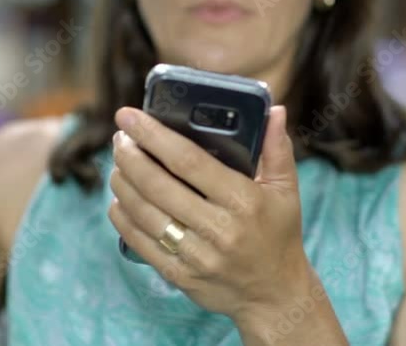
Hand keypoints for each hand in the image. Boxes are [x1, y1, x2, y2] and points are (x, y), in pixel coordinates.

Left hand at [108, 105, 311, 320]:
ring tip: (118, 164)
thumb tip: (273, 109)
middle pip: (158, 185)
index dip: (154, 135)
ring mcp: (196, 256)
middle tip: (120, 138)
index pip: (188, 160)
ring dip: (122, 184)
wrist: (274, 295)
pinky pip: (140, 243)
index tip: (129, 116)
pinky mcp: (180, 276)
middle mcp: (218, 229)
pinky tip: (119, 199)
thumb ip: (277, 148)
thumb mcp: (286, 190)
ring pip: (144, 213)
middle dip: (130, 156)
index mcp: (243, 200)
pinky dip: (123, 218)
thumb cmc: (279, 234)